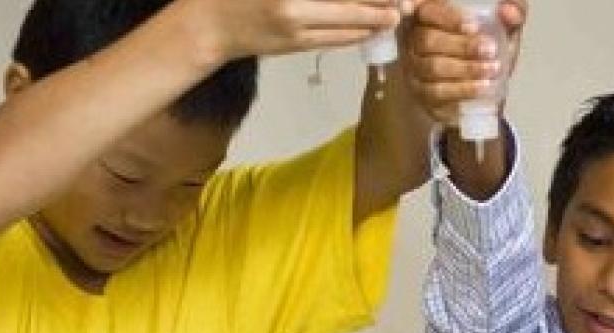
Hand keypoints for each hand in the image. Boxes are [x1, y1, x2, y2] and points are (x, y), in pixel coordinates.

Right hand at [199, 0, 404, 59]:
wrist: (209, 25)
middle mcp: (295, 8)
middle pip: (348, 6)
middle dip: (379, 5)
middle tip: (404, 4)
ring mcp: (297, 31)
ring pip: (345, 27)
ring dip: (372, 22)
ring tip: (394, 17)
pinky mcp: (296, 47)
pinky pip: (333, 41)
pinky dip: (355, 34)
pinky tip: (370, 29)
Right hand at [402, 0, 527, 124]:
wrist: (482, 92)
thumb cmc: (486, 52)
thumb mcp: (501, 31)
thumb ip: (510, 16)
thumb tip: (508, 11)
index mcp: (430, 18)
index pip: (428, 12)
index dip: (448, 18)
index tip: (475, 26)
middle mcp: (416, 42)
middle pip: (428, 41)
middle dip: (462, 46)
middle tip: (490, 50)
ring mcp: (416, 70)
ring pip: (432, 69)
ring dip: (465, 70)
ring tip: (492, 70)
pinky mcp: (423, 96)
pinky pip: (438, 94)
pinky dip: (462, 91)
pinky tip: (482, 88)